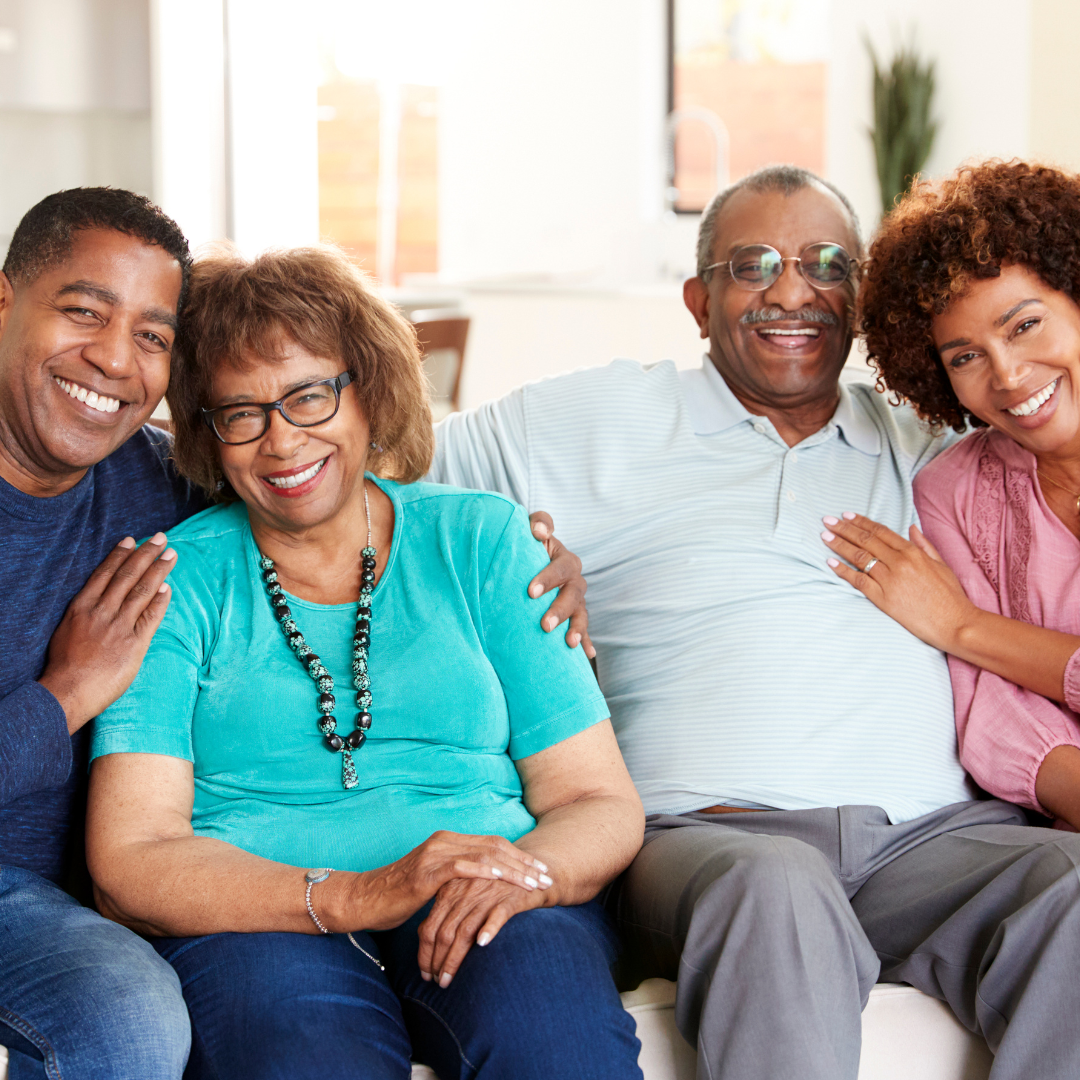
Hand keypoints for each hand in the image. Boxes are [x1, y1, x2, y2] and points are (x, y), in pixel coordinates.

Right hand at [39, 534, 176, 733]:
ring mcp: (119, 626)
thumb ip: (86, 613)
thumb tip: (101, 598)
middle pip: (127, 576)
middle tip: (161, 538)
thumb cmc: (65, 665)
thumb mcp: (68, 630)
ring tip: (171, 555)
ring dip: (159, 570)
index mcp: (82, 607)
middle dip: (145, 554)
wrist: (68, 691)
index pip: (104, 573)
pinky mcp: (134, 643)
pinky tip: (168, 587)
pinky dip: (160, 600)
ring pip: (142, 590)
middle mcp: (101, 612)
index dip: (120, 555)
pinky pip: (151, 617)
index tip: (132, 539)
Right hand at [343, 831, 551, 933]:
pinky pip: (463, 868)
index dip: (519, 855)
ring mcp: (435, 854)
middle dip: (524, 862)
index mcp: (448, 841)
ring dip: (514, 870)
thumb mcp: (433, 884)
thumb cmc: (398, 896)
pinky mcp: (427, 872)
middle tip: (547, 876)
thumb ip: (456, 878)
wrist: (364, 900)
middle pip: (494, 846)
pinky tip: (504, 880)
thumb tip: (483, 888)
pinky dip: (487, 872)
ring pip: (484, 855)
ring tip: (534, 884)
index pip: (492, 844)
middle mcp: (444, 841)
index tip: (541, 869)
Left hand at [417, 875, 545, 987]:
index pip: (429, 927)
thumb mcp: (464, 893)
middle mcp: (464, 892)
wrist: (527, 871)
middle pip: (443, 932)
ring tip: (447, 980)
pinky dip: (489, 929)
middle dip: (436, 962)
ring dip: (453, 960)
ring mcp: (486, 895)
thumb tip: (424, 936)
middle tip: (435, 983)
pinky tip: (482, 945)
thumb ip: (445, 910)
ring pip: (464, 931)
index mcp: (449, 890)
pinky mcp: (509, 899)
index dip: (424, 953)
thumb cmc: (490, 886)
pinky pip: (497, 915)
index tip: (425, 974)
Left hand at [528, 511, 594, 657]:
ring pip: (581, 614)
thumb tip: (540, 531)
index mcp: (565, 560)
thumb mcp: (531, 529)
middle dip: (560, 610)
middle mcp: (574, 581)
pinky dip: (587, 642)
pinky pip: (583, 630)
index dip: (549, 578)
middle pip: (573, 595)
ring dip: (577, 628)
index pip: (562, 567)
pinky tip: (588, 655)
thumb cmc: (529, 545)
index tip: (530, 592)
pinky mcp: (574, 616)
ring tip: (570, 643)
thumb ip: (538, 522)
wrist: (530, 562)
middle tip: (545, 625)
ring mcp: (577, 600)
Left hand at [820, 512, 975, 650]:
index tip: (846, 515)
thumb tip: (911, 528)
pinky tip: (831, 562)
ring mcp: (890, 580)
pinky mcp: (883, 598)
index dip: (861, 522)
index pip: (881, 532)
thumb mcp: (941, 564)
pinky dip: (843, 571)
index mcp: (913, 552)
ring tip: (825, 537)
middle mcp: (900, 563)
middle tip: (828, 521)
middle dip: (844, 529)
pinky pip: (859, 581)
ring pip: (859, 557)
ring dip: (839, 545)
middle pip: (866, 541)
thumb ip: (924, 545)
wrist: (955, 623)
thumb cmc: (950, 596)